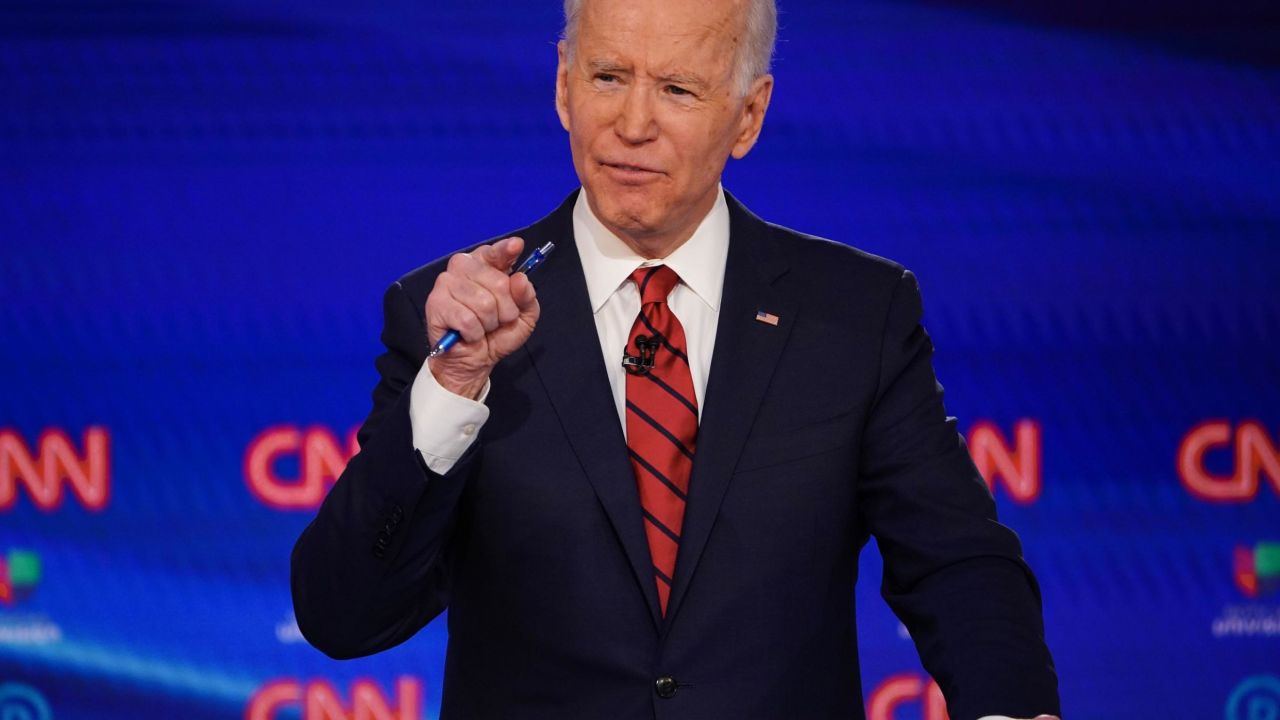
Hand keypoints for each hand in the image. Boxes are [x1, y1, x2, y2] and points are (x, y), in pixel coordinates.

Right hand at [424, 236, 539, 398]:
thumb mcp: (523, 316)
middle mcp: (463, 267)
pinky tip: (468, 333)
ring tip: (481, 327)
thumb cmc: (496, 334)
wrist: (474, 360)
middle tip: (496, 320)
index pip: (496, 252)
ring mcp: (446, 283)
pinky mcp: (435, 303)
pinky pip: (468, 320)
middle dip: (505, 310)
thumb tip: (520, 280)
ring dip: (488, 324)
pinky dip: (474, 333)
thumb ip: (527, 297)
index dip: (506, 250)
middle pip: (499, 283)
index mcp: (485, 264)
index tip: (516, 246)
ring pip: (484, 303)